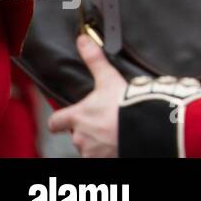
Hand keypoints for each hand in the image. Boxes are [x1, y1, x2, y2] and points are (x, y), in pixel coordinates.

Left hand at [47, 35, 126, 157]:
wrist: (145, 124)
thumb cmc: (123, 103)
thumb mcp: (108, 78)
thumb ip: (94, 60)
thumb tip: (82, 40)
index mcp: (76, 117)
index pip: (55, 123)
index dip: (60, 120)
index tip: (65, 117)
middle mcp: (80, 137)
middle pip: (76, 134)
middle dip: (87, 129)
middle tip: (104, 120)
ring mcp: (93, 151)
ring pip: (90, 147)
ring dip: (98, 141)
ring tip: (114, 131)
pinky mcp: (106, 160)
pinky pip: (103, 157)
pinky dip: (109, 151)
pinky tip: (121, 141)